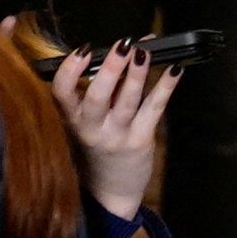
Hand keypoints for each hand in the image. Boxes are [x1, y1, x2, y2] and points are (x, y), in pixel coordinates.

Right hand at [52, 45, 179, 222]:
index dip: (70, 69)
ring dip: (137, 75)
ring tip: (144, 51)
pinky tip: (175, 70)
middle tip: (122, 45)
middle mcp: (91, 128)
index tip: (83, 49)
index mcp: (71, 119)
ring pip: (126, 102)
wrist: (110, 191)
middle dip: (111, 69)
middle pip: (97, 96)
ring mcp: (117, 136)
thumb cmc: (96, 148)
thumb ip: (93, 93)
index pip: (61, 92)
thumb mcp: (83, 123)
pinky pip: (153, 110)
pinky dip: (165, 88)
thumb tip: (115, 53)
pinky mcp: (140, 141)